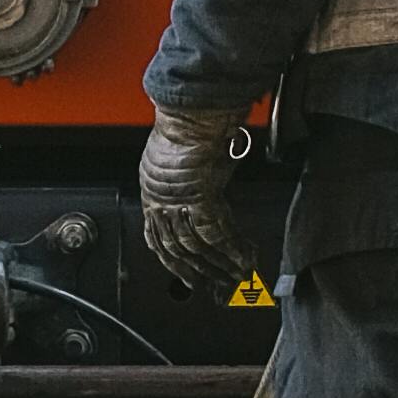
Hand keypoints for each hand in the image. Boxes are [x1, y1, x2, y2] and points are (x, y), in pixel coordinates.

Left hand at [135, 109, 253, 289]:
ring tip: (235, 278)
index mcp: (153, 188)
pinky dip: (231, 249)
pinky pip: (215, 232)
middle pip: (177, 247)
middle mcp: (161, 198)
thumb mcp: (183, 152)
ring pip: (196, 245)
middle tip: (214, 289)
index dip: (171, 260)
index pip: (158, 236)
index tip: (183, 275)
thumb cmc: (192, 120)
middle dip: (197, 272)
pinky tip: (244, 260)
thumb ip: (193, 173)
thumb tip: (208, 183)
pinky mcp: (199, 195)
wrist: (194, 108)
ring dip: (218, 265)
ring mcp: (178, 199)